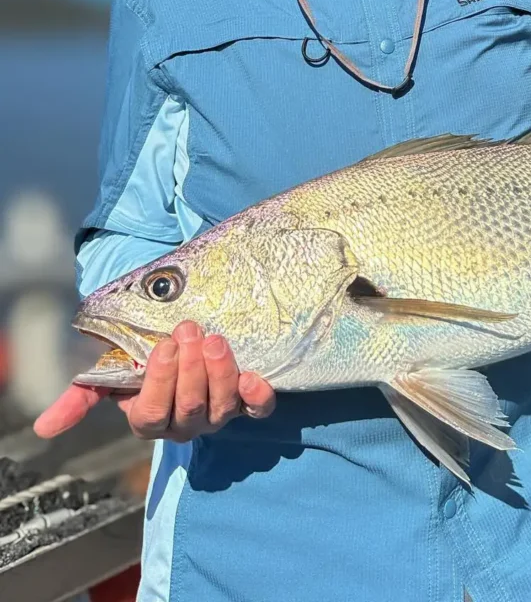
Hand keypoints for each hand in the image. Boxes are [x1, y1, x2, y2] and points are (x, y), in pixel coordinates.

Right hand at [34, 321, 274, 441]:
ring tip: (215, 340)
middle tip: (190, 331)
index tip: (163, 346)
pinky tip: (252, 376)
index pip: (151, 413)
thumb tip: (45, 427)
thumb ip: (82, 395)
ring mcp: (218, 414)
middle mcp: (184, 423)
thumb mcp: (110, 372)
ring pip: (221, 407)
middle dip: (190, 369)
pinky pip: (257, 410)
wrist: (182, 342)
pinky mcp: (247, 403)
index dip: (159, 383)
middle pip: (189, 408)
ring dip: (220, 372)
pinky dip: (258, 396)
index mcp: (150, 419)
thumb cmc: (143, 358)